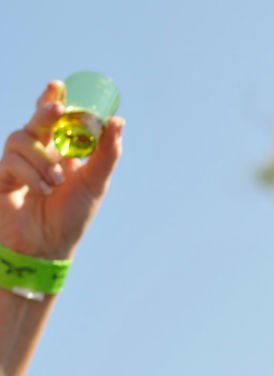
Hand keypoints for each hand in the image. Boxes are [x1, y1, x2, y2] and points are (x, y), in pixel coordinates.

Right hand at [0, 81, 123, 258]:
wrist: (45, 249)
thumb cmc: (71, 218)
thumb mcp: (95, 184)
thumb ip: (106, 153)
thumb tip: (118, 121)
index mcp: (62, 152)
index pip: (56, 119)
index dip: (54, 99)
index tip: (58, 86)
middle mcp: (39, 153)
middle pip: (37, 121)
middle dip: (46, 111)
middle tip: (57, 109)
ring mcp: (17, 163)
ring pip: (21, 137)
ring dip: (42, 158)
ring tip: (57, 181)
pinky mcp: (1, 176)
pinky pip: (11, 161)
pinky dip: (30, 174)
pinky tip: (43, 190)